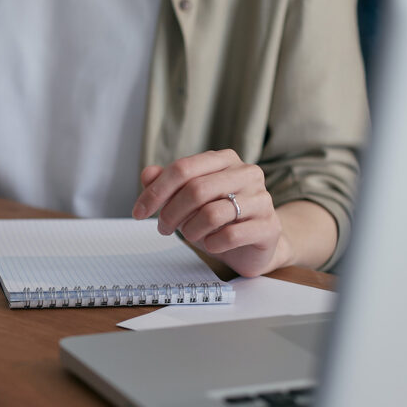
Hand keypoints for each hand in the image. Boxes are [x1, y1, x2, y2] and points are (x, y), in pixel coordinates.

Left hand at [131, 149, 288, 276]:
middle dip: (170, 213)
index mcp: (224, 160)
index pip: (183, 169)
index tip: (138, 212)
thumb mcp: (188, 201)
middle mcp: (246, 173)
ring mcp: (261, 199)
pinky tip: (211, 244)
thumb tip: (147, 174)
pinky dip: (212, 244)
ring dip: (191, 230)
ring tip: (190, 236)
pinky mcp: (269, 226)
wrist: (254, 245)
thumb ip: (168, 185)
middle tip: (163, 228)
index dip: (155, 192)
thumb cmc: (218, 219)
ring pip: (212, 213)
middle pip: (196, 190)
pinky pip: (231, 235)